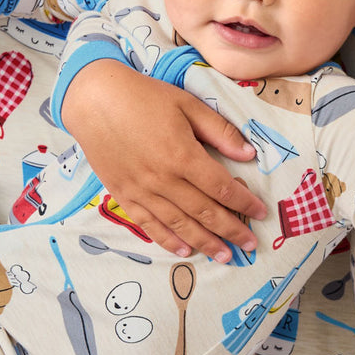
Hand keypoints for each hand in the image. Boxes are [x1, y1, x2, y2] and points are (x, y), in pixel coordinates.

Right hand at [60, 60, 265, 260]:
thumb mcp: (188, 105)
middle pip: (205, 213)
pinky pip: (149, 225)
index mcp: (183, 156)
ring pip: (179, 225)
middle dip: (231, 231)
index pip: (222, 188)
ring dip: (205, 243)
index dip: (245, 203)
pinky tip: (184, 251)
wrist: (93, 100)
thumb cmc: (144, 97)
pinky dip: (168, 241)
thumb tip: (249, 155)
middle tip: (250, 246)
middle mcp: (163, 180)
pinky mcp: (123, 195)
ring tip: (225, 256)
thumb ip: (220, 131)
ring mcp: (142, 191)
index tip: (261, 213)